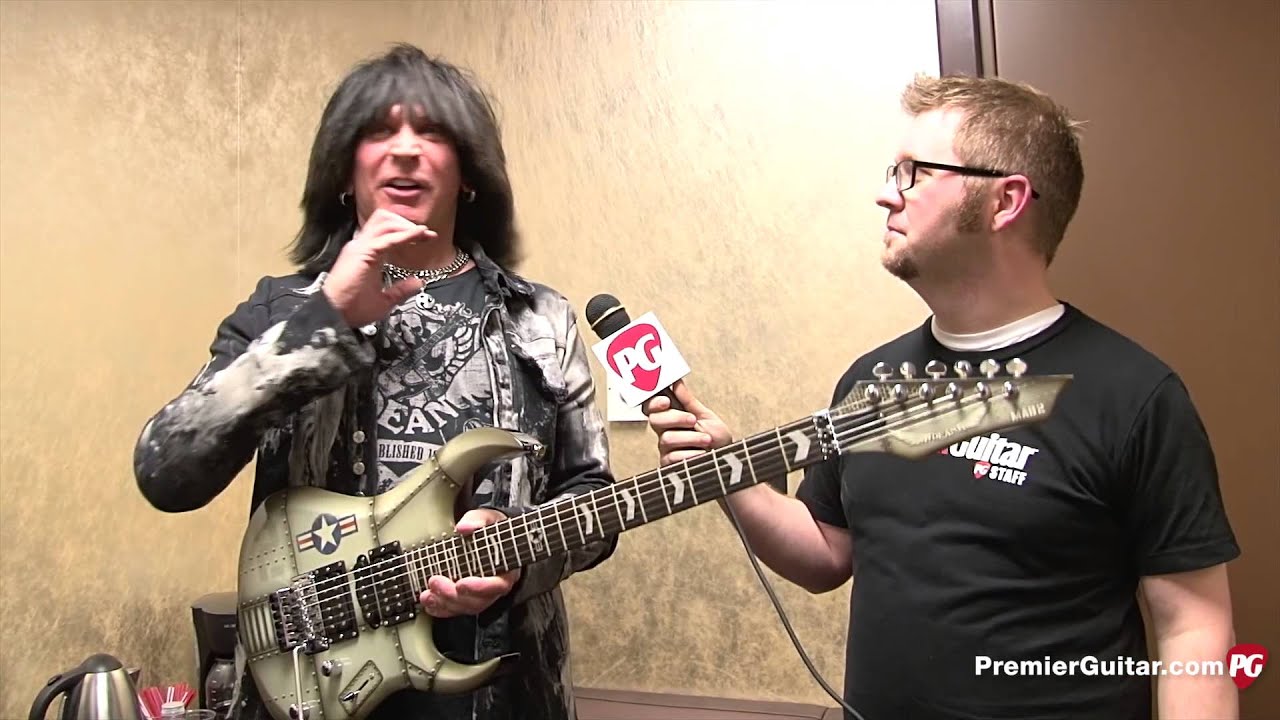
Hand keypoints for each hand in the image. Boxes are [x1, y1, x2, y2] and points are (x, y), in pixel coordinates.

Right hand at [322, 209, 433, 327]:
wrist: (333, 316)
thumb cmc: (352, 309)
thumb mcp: (384, 301)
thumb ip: (401, 290)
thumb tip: (418, 282)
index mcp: (367, 253)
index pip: (388, 231)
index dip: (408, 231)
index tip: (428, 237)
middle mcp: (362, 245)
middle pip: (385, 219)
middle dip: (407, 223)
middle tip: (427, 234)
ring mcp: (360, 246)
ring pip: (385, 221)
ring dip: (406, 225)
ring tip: (422, 234)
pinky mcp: (363, 253)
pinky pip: (387, 239)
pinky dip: (405, 235)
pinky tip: (419, 235)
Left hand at [419, 508, 521, 617]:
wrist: (490, 536)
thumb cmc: (491, 528)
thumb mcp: (487, 518)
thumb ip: (477, 521)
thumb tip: (463, 527)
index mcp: (505, 569)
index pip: (497, 585)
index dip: (480, 587)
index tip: (462, 583)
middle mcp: (494, 587)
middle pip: (477, 601)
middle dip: (453, 595)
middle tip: (435, 582)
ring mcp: (481, 594)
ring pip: (465, 607)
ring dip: (444, 603)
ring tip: (427, 594)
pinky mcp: (467, 597)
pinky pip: (455, 609)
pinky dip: (440, 608)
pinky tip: (428, 602)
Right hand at [644, 379, 732, 464]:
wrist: (726, 460)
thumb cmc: (717, 439)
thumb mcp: (706, 416)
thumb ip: (689, 401)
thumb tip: (676, 383)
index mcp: (671, 417)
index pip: (652, 407)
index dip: (654, 402)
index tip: (666, 401)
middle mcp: (665, 432)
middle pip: (655, 420)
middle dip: (675, 418)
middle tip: (693, 420)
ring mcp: (666, 450)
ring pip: (667, 438)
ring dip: (691, 438)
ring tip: (707, 440)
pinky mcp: (669, 466)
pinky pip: (673, 457)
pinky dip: (691, 454)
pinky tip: (701, 454)